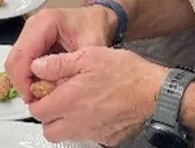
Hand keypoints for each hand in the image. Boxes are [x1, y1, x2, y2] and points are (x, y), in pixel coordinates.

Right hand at [5, 7, 115, 99]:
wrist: (97, 19)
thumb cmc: (94, 28)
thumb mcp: (90, 49)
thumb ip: (72, 67)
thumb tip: (54, 90)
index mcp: (46, 22)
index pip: (23, 54)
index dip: (23, 79)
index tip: (32, 97)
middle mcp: (34, 24)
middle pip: (14, 58)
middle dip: (21, 82)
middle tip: (34, 100)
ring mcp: (30, 32)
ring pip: (15, 61)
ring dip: (23, 80)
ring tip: (38, 95)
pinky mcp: (31, 40)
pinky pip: (21, 61)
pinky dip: (27, 76)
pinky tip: (40, 85)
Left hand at [28, 47, 167, 144]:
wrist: (157, 94)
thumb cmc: (128, 74)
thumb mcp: (90, 56)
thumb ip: (59, 63)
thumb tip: (37, 66)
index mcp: (69, 100)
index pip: (37, 110)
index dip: (37, 99)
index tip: (44, 89)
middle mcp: (77, 121)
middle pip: (48, 129)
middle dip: (48, 115)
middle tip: (57, 99)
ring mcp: (92, 133)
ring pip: (67, 135)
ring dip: (65, 123)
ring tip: (76, 104)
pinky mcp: (107, 139)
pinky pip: (88, 137)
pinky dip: (86, 127)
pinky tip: (96, 110)